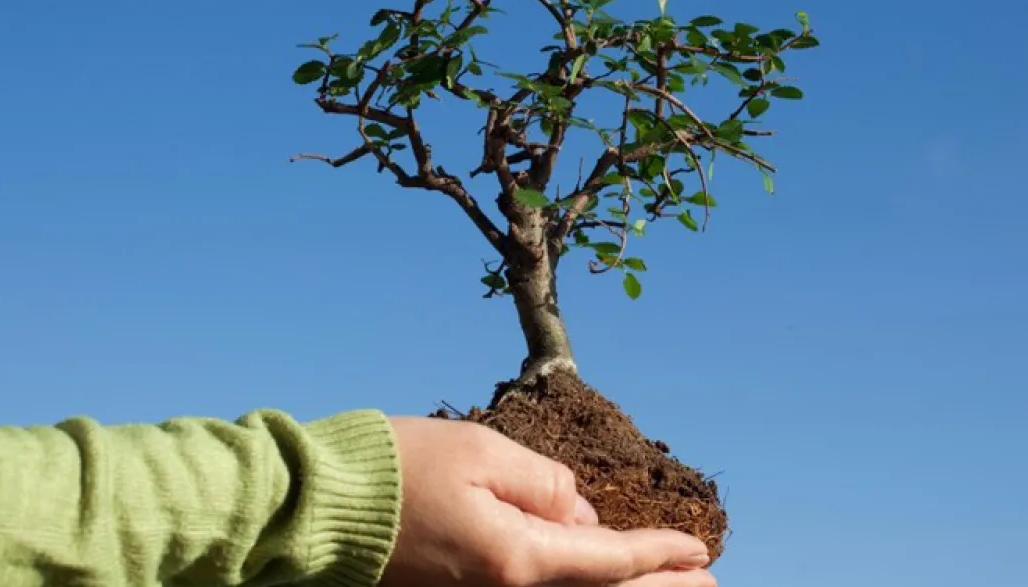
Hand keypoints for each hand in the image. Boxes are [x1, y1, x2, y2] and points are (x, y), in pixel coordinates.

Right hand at [381, 417, 714, 586]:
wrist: (319, 507)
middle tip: (708, 584)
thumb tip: (578, 511)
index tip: (699, 551)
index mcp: (515, 558)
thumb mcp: (481, 453)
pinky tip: (593, 569)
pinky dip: (577, 580)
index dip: (657, 556)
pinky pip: (534, 586)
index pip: (606, 560)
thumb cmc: (398, 470)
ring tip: (668, 582)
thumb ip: (544, 483)